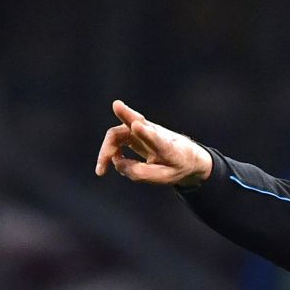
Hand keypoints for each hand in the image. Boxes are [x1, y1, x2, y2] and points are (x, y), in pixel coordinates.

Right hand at [94, 100, 212, 185]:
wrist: (188, 156)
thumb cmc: (177, 166)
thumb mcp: (164, 177)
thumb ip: (140, 173)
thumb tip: (116, 162)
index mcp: (167, 147)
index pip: (156, 138)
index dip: (145, 133)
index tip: (137, 125)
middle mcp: (153, 133)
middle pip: (134, 123)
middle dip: (124, 116)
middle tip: (115, 112)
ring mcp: (142, 130)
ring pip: (118, 133)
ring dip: (106, 150)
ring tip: (100, 171)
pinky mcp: (132, 132)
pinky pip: (115, 139)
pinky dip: (108, 153)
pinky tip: (105, 167)